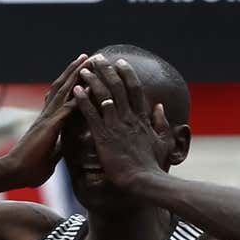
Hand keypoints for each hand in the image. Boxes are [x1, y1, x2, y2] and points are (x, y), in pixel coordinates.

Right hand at [3, 53, 85, 186]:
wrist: (13, 173)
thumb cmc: (30, 169)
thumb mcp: (50, 157)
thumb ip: (57, 148)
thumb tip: (62, 148)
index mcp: (48, 122)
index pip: (61, 98)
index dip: (71, 84)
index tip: (81, 73)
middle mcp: (47, 115)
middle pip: (62, 87)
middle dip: (74, 71)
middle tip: (87, 57)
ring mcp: (48, 119)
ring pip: (63, 90)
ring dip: (76, 74)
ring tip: (87, 60)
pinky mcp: (50, 126)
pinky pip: (67, 108)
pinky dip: (78, 96)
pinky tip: (88, 86)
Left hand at [70, 54, 169, 189]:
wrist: (144, 181)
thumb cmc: (153, 166)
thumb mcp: (163, 142)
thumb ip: (161, 123)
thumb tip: (160, 107)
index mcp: (142, 118)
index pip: (135, 90)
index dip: (127, 74)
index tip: (120, 63)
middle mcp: (129, 118)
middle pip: (117, 87)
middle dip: (107, 71)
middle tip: (98, 58)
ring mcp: (116, 126)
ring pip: (103, 96)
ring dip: (93, 81)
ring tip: (84, 70)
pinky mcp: (103, 136)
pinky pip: (91, 113)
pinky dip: (83, 100)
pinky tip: (76, 90)